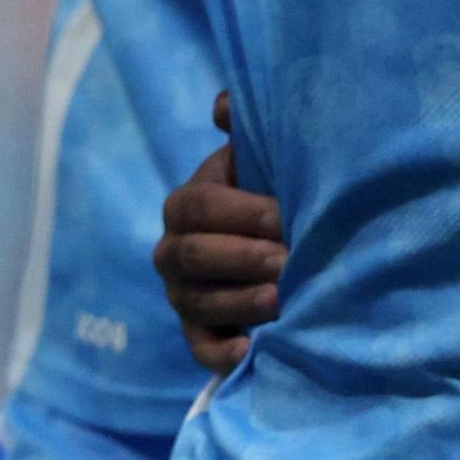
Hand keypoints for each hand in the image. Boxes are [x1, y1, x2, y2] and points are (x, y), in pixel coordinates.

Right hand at [155, 93, 283, 372]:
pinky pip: (199, 348)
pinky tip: (250, 351)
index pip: (197, 207)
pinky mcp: (198, 334)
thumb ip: (243, 130)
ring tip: (281, 301)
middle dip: (240, 258)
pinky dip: (221, 353)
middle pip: (192, 256)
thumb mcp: (259, 162)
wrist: (276, 248)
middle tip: (286, 261)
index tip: (284, 218)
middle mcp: (173, 252)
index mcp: (186, 206)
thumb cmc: (269, 197)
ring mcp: (182, 296)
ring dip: (238, 302)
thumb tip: (223, 106)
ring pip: (196, 302)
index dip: (239, 213)